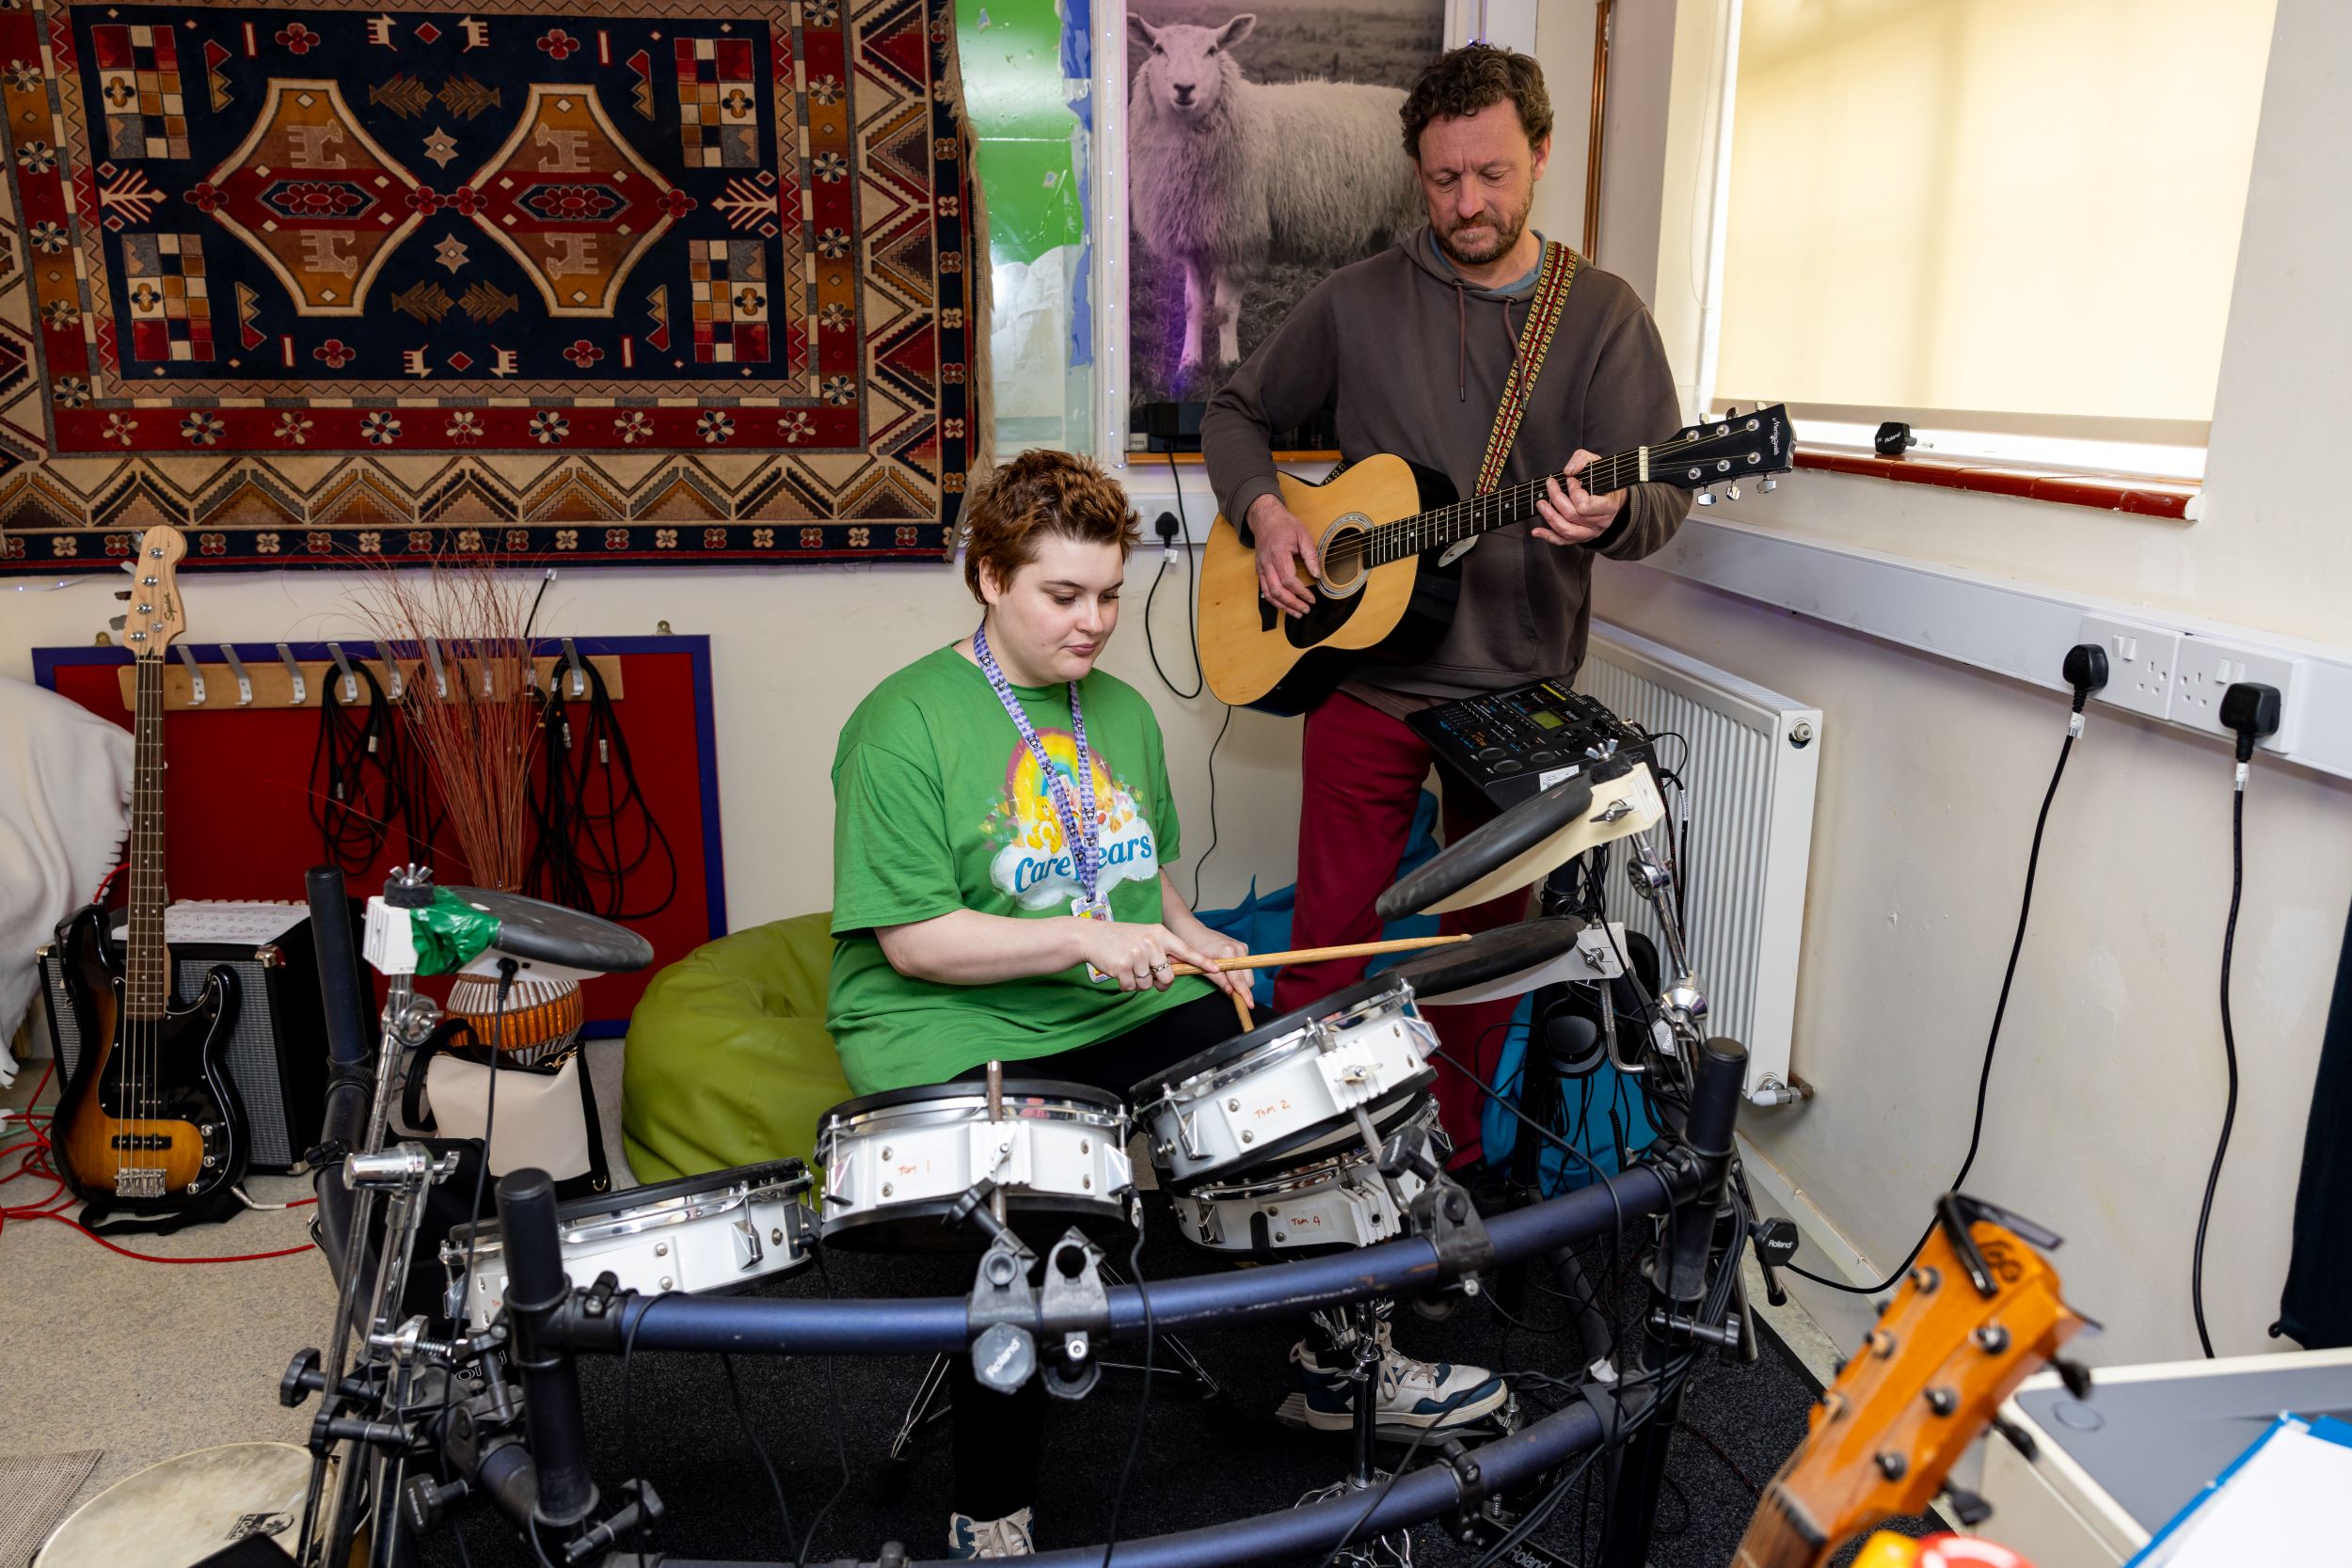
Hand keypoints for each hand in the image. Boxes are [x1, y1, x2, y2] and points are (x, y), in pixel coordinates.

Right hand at [1072, 920, 1229, 992]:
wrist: (1092, 937)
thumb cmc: (1122, 939)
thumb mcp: (1145, 937)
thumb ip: (1162, 950)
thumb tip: (1178, 970)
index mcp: (1159, 934)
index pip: (1186, 950)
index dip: (1202, 962)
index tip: (1216, 969)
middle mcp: (1151, 943)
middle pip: (1168, 977)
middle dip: (1159, 982)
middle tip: (1147, 974)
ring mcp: (1137, 955)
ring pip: (1149, 985)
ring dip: (1139, 982)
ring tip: (1128, 966)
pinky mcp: (1123, 967)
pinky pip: (1132, 988)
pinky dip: (1125, 985)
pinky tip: (1119, 971)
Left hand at [1187, 929, 1250, 999]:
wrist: (1192, 930)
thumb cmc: (1192, 946)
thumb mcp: (1201, 966)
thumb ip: (1218, 980)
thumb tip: (1230, 992)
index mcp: (1228, 951)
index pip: (1239, 979)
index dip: (1244, 993)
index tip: (1250, 1005)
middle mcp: (1239, 948)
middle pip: (1248, 979)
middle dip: (1241, 989)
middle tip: (1229, 995)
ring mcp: (1242, 947)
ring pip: (1248, 974)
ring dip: (1239, 982)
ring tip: (1224, 982)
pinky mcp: (1242, 947)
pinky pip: (1245, 967)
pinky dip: (1238, 975)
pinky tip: (1227, 974)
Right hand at [1246, 494, 1318, 617]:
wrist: (1265, 519)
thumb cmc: (1285, 525)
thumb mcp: (1303, 535)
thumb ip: (1311, 556)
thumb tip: (1317, 575)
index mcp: (1278, 553)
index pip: (1289, 579)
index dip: (1301, 592)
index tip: (1312, 598)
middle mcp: (1267, 563)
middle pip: (1277, 591)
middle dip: (1292, 603)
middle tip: (1305, 610)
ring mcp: (1261, 568)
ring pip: (1269, 594)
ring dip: (1283, 606)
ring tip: (1296, 613)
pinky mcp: (1259, 571)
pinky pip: (1265, 590)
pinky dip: (1275, 601)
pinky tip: (1285, 606)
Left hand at [1533, 448, 1622, 546]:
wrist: (1610, 495)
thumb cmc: (1602, 479)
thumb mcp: (1595, 462)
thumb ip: (1582, 460)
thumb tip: (1568, 471)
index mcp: (1608, 507)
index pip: (1585, 506)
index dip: (1574, 492)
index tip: (1570, 479)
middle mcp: (1600, 523)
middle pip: (1572, 515)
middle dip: (1557, 498)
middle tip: (1550, 484)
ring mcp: (1590, 532)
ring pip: (1566, 530)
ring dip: (1550, 516)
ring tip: (1541, 503)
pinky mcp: (1580, 537)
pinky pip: (1563, 541)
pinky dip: (1548, 536)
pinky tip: (1536, 531)